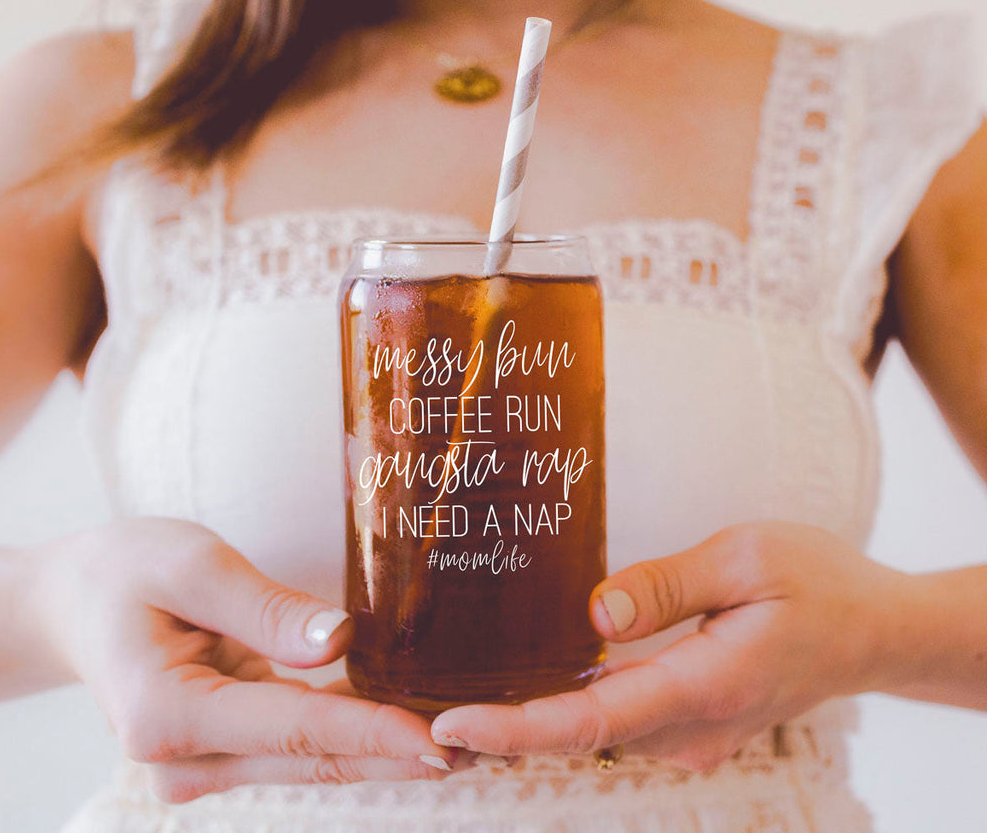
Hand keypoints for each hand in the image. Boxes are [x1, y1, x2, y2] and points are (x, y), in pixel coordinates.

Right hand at [32, 518, 456, 800]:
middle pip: (311, 758)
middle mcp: (183, 760)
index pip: (295, 729)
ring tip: (461, 738)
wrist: (72, 602)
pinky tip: (402, 723)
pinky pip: (295, 744)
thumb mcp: (191, 566)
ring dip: (380, 750)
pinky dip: (347, 734)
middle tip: (483, 748)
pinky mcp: (219, 750)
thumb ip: (264, 609)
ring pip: (309, 760)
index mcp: (168, 715)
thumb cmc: (125, 570)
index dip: (372, 734)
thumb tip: (340, 642)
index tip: (438, 743)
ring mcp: (200, 764)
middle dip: (394, 754)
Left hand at [430, 522, 908, 770]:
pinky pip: (616, 719)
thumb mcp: (747, 558)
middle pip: (579, 735)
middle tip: (420, 714)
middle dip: (501, 731)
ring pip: (595, 731)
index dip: (516, 728)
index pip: (593, 720)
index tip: (452, 725)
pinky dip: (566, 710)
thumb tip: (595, 615)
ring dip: (527, 722)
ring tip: (457, 699)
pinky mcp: (690, 721)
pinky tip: (527, 685)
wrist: (874, 630)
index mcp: (706, 685)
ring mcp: (693, 732)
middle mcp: (693, 727)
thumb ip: (667, 586)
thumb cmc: (818, 584)